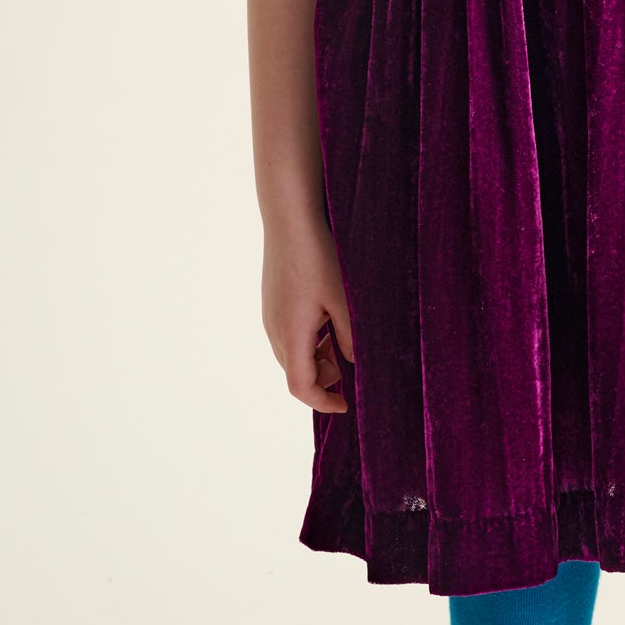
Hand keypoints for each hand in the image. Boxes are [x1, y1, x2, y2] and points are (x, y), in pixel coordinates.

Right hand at [262, 215, 355, 412]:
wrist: (289, 220)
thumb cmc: (318, 257)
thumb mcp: (344, 300)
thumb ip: (350, 337)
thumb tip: (355, 364)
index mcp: (291, 336)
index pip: (300, 387)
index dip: (323, 402)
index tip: (346, 404)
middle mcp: (274, 330)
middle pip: (296, 372)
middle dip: (325, 378)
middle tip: (352, 363)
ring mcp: (270, 315)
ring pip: (293, 353)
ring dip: (318, 356)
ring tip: (343, 336)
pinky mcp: (272, 303)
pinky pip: (289, 334)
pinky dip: (310, 339)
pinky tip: (329, 316)